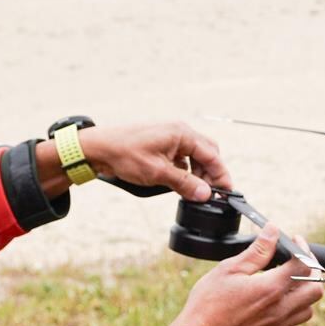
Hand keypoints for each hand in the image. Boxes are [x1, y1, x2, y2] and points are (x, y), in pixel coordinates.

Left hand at [36, 121, 231, 200]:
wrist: (98, 148)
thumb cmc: (125, 155)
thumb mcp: (158, 173)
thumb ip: (185, 184)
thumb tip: (205, 194)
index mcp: (182, 134)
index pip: (212, 155)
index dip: (221, 175)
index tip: (226, 191)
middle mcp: (179, 131)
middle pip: (207, 153)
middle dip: (210, 173)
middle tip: (209, 193)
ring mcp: (169, 136)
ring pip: (194, 155)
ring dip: (196, 173)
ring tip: (193, 191)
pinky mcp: (161, 143)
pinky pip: (181, 156)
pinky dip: (184, 170)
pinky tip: (179, 182)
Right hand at [170, 225, 323, 325]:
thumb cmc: (208, 303)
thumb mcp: (229, 269)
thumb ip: (256, 251)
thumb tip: (272, 232)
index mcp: (271, 288)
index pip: (303, 265)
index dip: (303, 249)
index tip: (295, 241)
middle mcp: (280, 309)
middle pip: (315, 290)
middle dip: (312, 272)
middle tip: (299, 263)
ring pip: (307, 311)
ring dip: (304, 295)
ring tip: (289, 285)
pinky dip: (292, 318)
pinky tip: (279, 309)